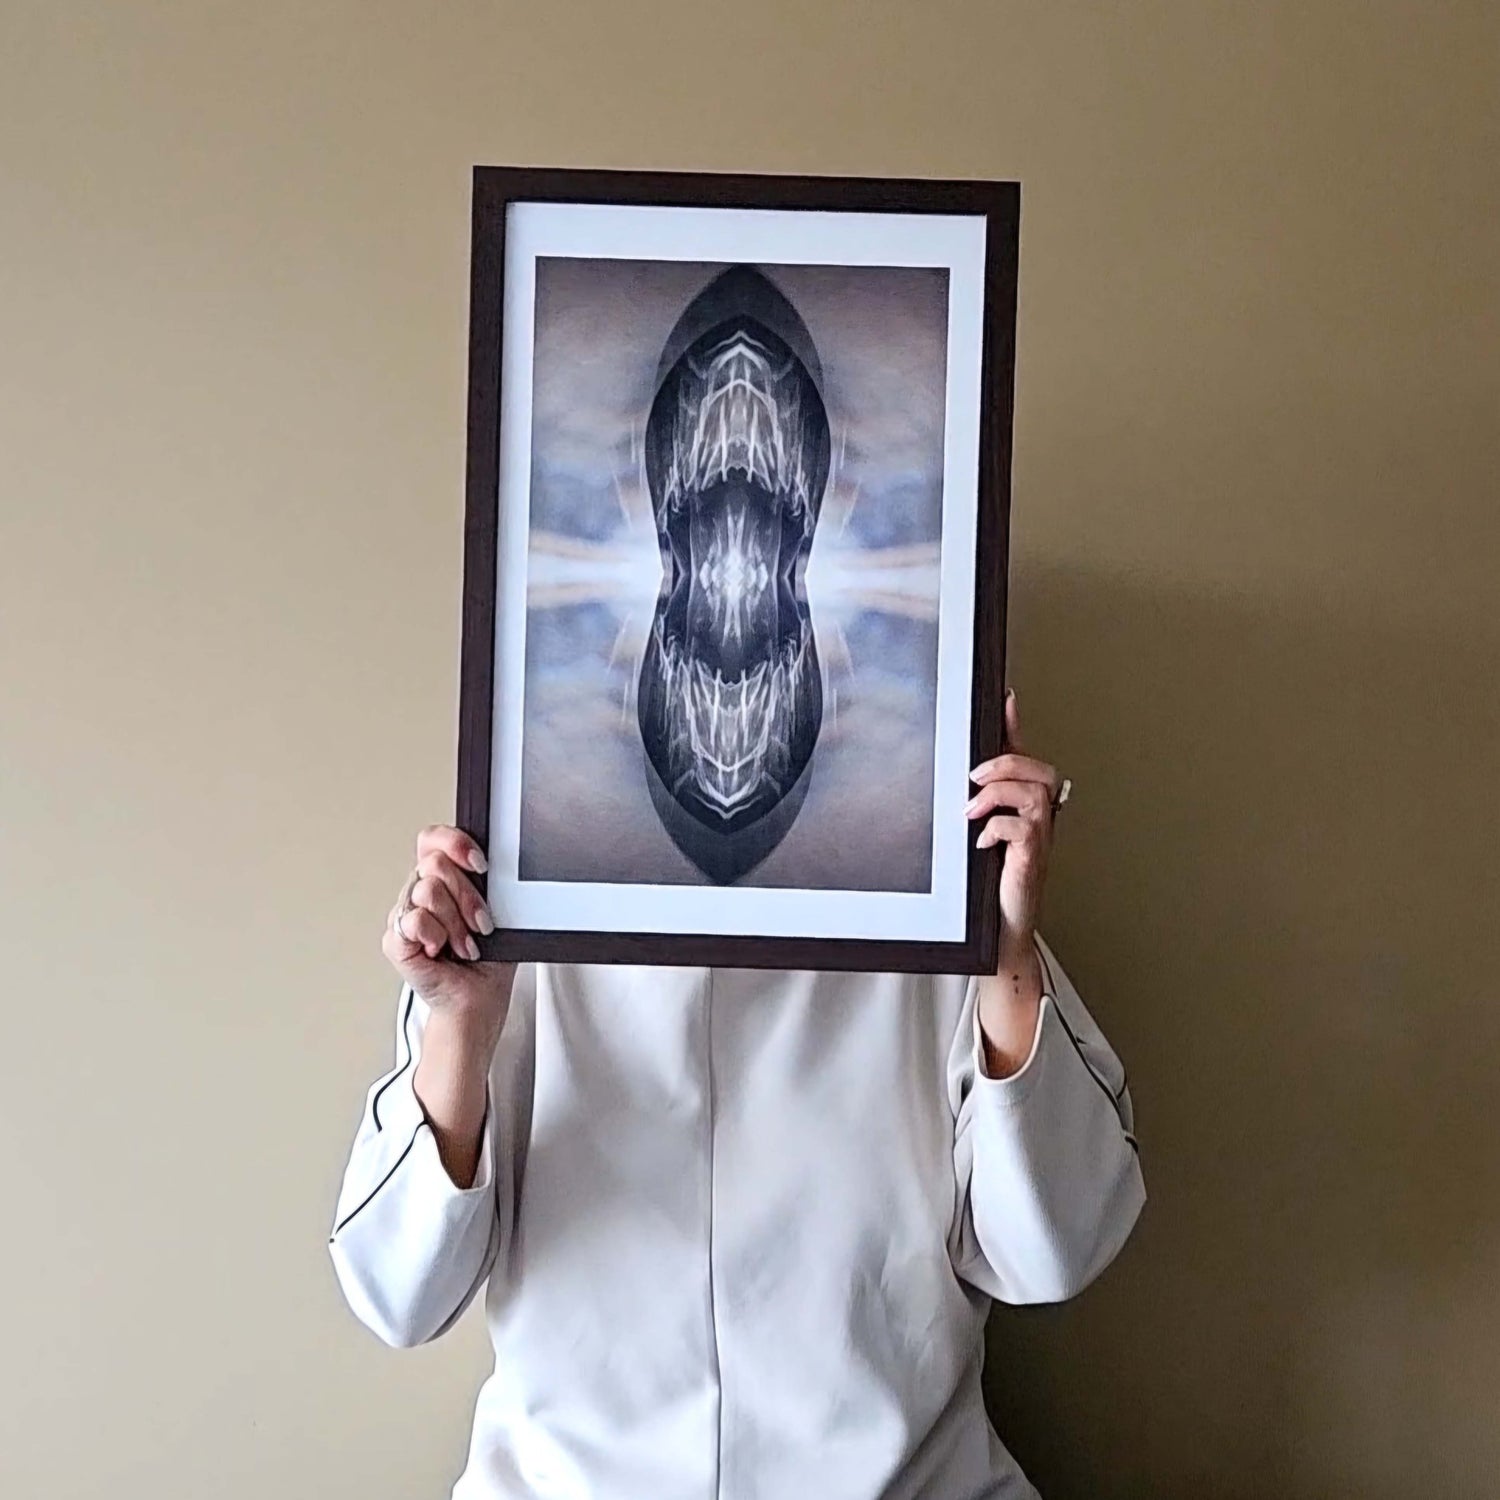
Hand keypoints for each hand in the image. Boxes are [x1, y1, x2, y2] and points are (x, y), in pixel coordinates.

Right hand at [381, 824, 513, 1027]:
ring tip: (465, 944)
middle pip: (435, 864)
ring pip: (427, 891)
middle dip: (467, 896)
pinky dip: (436, 935)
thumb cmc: (488, 957)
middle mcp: (419, 892)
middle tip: (481, 924)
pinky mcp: (395, 941)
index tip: (481, 865)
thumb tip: (490, 864)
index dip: (454, 842)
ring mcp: (404, 915)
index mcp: (442, 879)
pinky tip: (442, 950)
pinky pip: (414, 920)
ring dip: (456, 922)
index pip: (433, 839)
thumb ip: (487, 884)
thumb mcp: (496, 911)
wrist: (479, 997)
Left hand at [966, 689, 1064, 967]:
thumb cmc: (991, 881)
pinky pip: (1022, 828)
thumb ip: (975, 804)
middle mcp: (1040, 818)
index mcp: (1026, 806)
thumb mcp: (979, 832)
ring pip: (1032, 793)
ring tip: (972, 812)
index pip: (1024, 757)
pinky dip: (997, 828)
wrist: (1001, 927)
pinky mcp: (1033, 859)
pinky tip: (982, 842)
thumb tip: (956, 777)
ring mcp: (1040, 838)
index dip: (1016, 727)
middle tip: (974, 779)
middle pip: (1037, 770)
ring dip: (997, 795)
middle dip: (1004, 765)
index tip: (1006, 698)